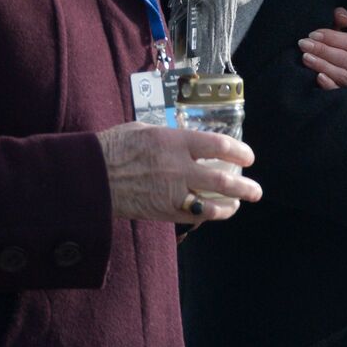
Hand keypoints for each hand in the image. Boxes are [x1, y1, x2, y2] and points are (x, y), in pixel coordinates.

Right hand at [97, 122, 261, 223]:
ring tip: (241, 203)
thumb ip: (171, 136)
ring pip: (212, 204)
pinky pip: (194, 217)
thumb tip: (189, 139)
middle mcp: (178, 168)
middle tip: (257, 190)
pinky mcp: (162, 211)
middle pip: (223, 180)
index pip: (219, 146)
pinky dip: (210, 215)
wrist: (89, 176)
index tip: (248, 157)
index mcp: (175, 142)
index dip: (240, 152)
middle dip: (245, 187)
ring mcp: (171, 192)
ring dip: (231, 205)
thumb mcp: (145, 130)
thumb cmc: (115, 147)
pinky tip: (218, 212)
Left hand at [297, 7, 346, 87]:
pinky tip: (317, 77)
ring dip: (322, 64)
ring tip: (305, 57)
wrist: (313, 79)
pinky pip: (337, 91)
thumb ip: (338, 21)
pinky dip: (328, 84)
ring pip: (341, 74)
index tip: (313, 34)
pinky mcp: (340, 98)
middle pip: (345, 59)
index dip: (332, 37)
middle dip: (323, 50)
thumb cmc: (326, 53)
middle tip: (303, 43)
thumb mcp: (332, 36)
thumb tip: (341, 15)